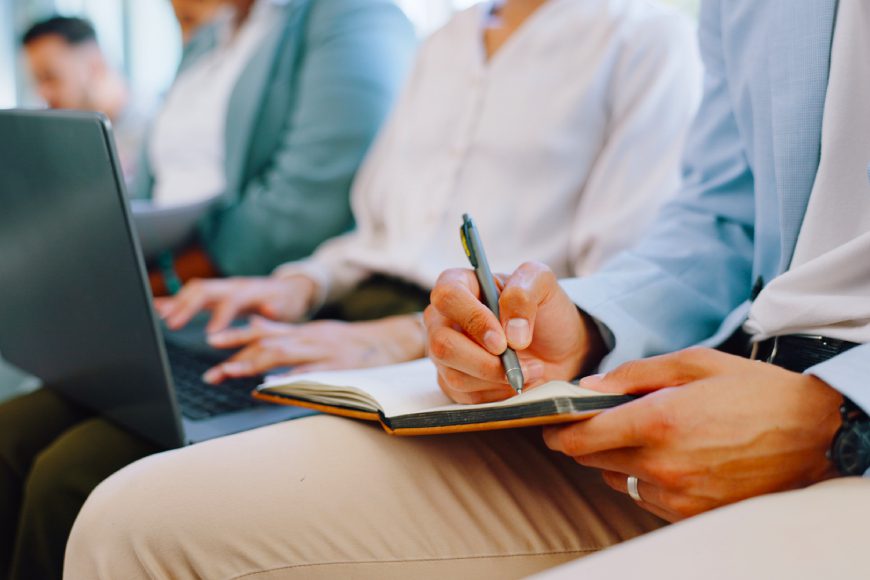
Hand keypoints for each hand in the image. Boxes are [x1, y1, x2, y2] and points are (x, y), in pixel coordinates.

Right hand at [154, 275, 316, 332]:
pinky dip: (173, 300)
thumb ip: (278, 309)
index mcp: (250, 291)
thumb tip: (270, 307)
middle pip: (205, 290)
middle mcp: (232, 286)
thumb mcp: (289, 307)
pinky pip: (190, 295)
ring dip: (176, 302)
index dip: (220, 316)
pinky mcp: (215, 294)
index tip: (210, 334)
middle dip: (187, 306)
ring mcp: (222, 288)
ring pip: (194, 290)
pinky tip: (156, 307)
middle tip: (172, 324)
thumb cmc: (288, 302)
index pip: (232, 300)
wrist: (289, 288)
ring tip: (160, 317)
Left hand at [202, 314, 425, 383]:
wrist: (390, 340)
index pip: (263, 331)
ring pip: (284, 354)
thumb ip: (283, 331)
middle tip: (212, 372)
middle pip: (267, 344)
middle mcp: (309, 338)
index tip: (211, 342)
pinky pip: (312, 373)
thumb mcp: (315, 330)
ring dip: (255, 363)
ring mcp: (323, 352)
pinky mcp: (339, 368)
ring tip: (231, 372)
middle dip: (237, 356)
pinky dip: (291, 377)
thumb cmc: (350, 341)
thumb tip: (251, 327)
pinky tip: (273, 384)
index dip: (236, 336)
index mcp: (303, 331)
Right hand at [425, 262, 605, 404]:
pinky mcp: (453, 382)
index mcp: (460, 284)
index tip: (502, 340)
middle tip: (517, 361)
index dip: (473, 320)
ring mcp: (445, 353)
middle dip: (484, 361)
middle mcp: (444, 318)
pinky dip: (497, 393)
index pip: (447, 297)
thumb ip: (523, 295)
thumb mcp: (542, 284)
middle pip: (442, 343)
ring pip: (454, 375)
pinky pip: (466, 396)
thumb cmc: (545, 309)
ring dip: (497, 378)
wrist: (559, 346)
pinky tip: (515, 380)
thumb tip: (511, 333)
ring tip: (529, 369)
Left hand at [543, 348, 842, 521]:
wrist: (813, 433)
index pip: (582, 436)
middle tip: (593, 423)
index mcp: (658, 421)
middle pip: (594, 459)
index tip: (550, 424)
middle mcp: (663, 464)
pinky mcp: (692, 513)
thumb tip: (590, 386)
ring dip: (616, 459)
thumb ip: (634, 374)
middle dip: (585, 440)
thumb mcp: (693, 364)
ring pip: (618, 480)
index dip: (559, 430)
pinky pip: (646, 498)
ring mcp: (678, 494)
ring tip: (642, 436)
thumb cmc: (753, 391)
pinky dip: (643, 478)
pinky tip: (666, 457)